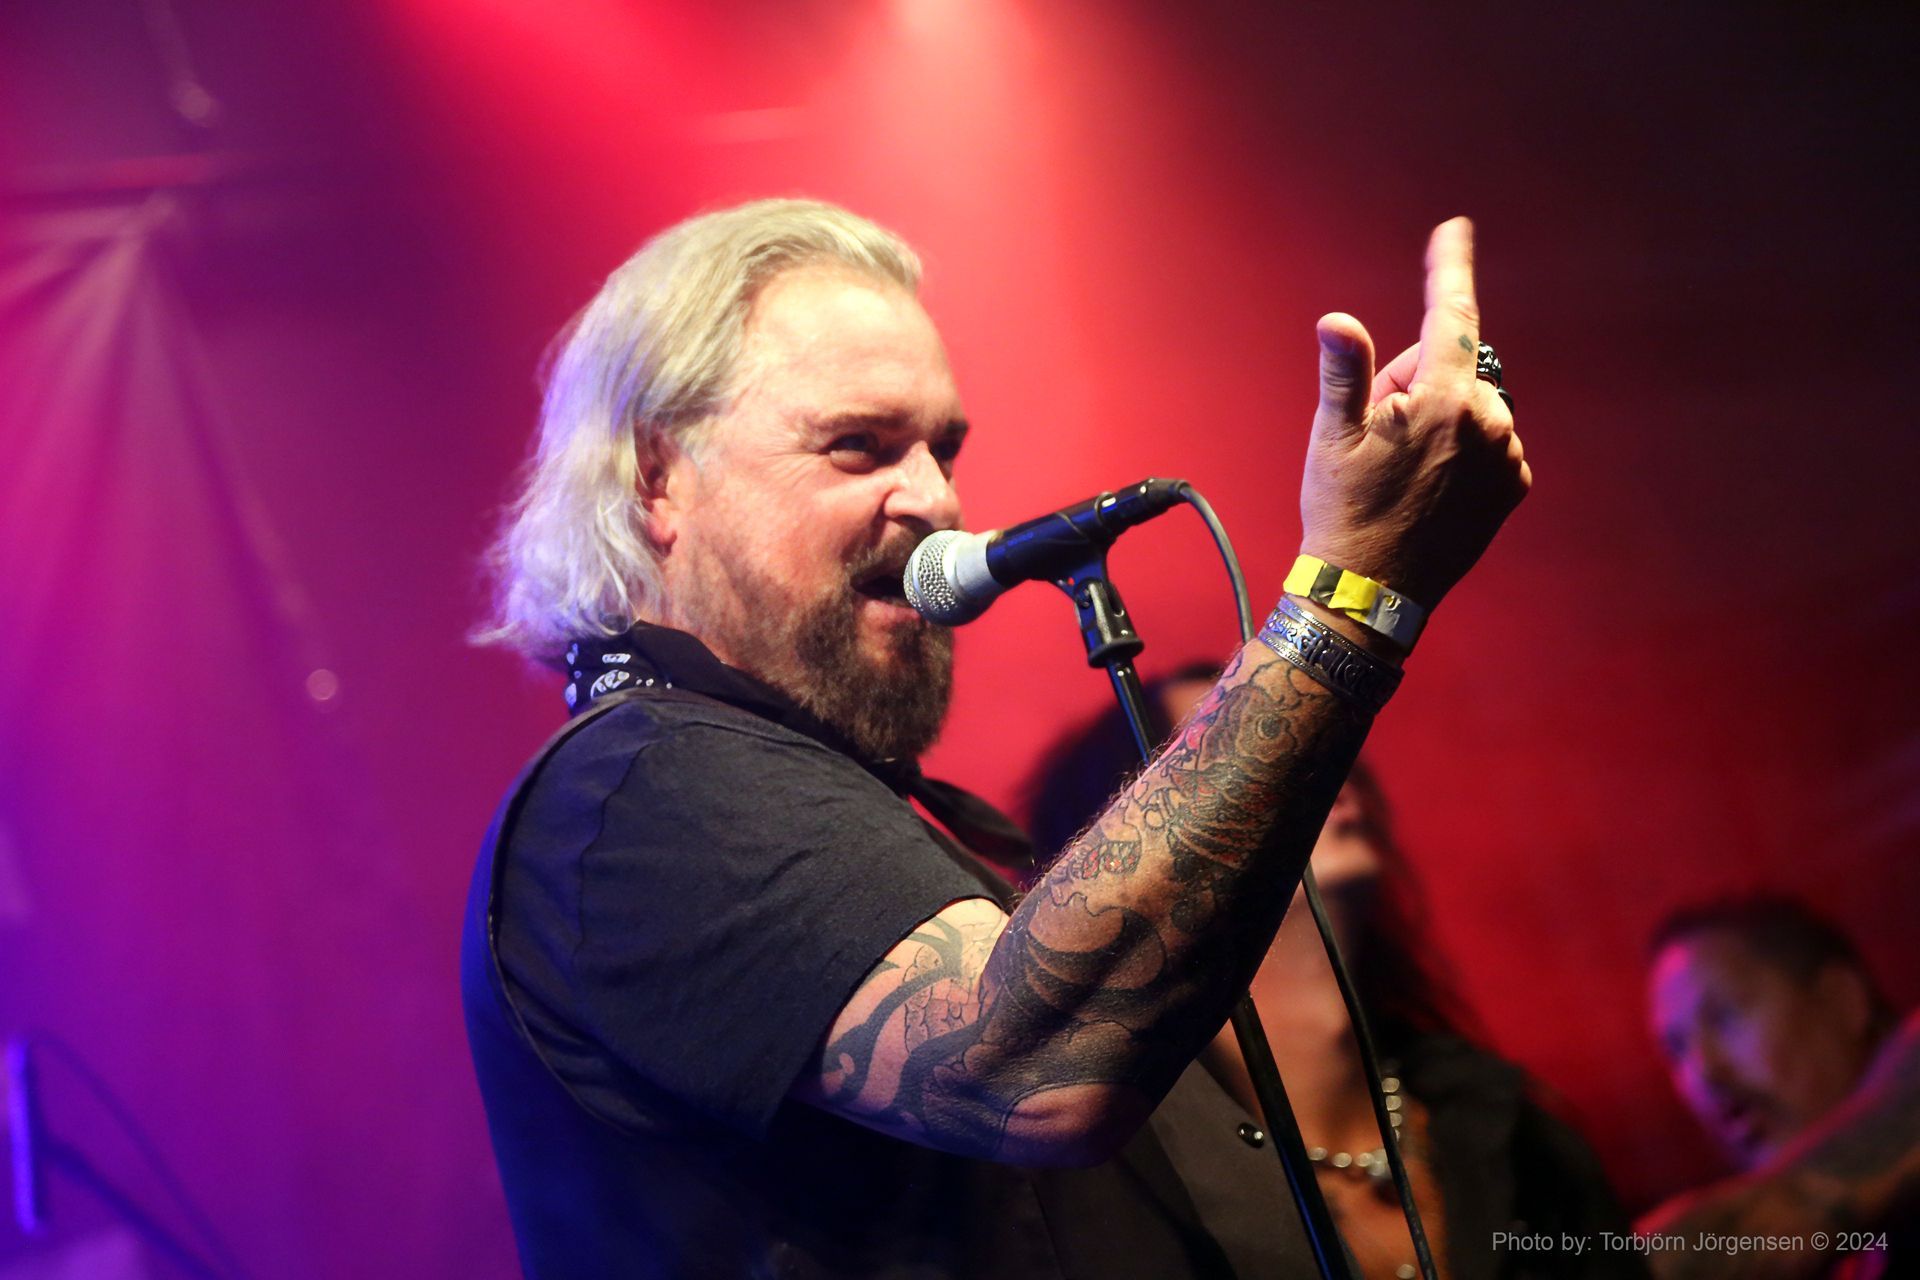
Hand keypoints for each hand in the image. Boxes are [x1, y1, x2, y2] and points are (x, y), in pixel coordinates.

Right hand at [1297, 217, 1529, 608]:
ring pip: (1471, 406)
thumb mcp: (1332, 436)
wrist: (1372, 592)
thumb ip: (1347, 371)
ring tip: (1401, 470)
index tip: (1454, 230)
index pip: (1451, 314)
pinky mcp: (1514, 486)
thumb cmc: (1343, 510)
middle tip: (1376, 435)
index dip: (1449, 267)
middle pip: (1451, 366)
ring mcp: (1507, 456)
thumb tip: (1338, 320)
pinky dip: (1463, 451)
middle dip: (1416, 382)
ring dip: (1440, 418)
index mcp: (1442, 399)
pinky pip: (1490, 443)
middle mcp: (1488, 421)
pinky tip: (1430, 486)